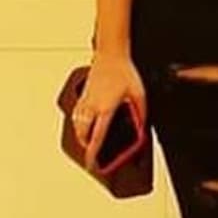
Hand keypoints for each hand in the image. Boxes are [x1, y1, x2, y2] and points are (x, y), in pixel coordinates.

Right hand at [73, 51, 145, 171]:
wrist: (111, 54)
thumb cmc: (123, 71)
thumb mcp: (139, 94)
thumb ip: (140, 114)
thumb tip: (140, 127)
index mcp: (106, 109)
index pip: (98, 136)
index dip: (94, 152)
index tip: (91, 163)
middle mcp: (92, 106)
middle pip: (83, 133)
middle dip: (86, 145)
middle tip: (92, 152)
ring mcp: (85, 100)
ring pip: (77, 125)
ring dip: (81, 135)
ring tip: (87, 141)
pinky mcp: (83, 94)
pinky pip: (76, 114)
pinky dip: (78, 123)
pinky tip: (83, 124)